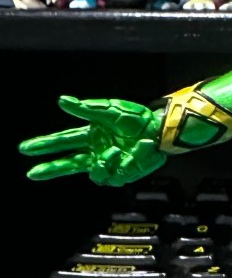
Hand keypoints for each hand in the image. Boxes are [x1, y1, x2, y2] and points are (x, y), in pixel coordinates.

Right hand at [19, 95, 164, 185]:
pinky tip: (125, 156)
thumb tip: (61, 100)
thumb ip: (85, 108)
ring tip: (113, 151)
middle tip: (33, 173)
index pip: (63, 141)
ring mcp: (111, 163)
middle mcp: (97, 151)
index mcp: (91, 135)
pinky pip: (113, 177)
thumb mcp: (108, 109)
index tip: (26, 148)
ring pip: (93, 174)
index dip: (45, 145)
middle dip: (51, 168)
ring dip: (100, 164)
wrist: (159, 129)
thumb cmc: (136, 117)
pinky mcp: (124, 173)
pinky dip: (117, 166)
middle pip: (69, 164)